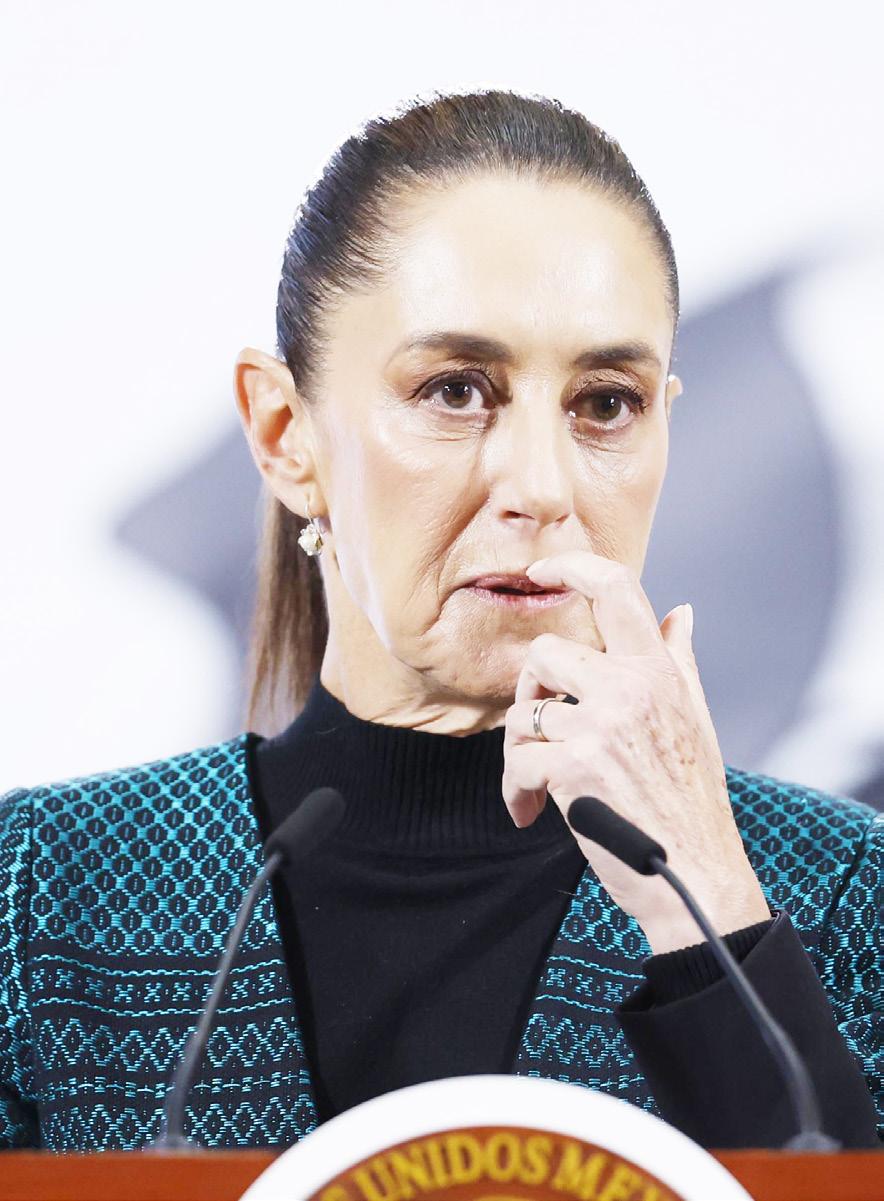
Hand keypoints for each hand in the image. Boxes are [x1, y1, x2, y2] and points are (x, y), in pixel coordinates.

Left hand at [501, 550, 770, 953]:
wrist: (694, 875)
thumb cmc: (690, 799)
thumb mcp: (695, 719)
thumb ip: (678, 660)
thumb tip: (681, 611)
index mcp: (659, 670)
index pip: (616, 589)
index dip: (570, 567)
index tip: (540, 571)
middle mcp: (631, 687)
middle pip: (544, 652)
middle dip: (530, 694)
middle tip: (537, 732)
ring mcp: (601, 725)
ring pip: (523, 713)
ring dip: (519, 754)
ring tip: (535, 786)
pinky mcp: (573, 766)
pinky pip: (517, 760)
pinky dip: (515, 790)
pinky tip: (531, 812)